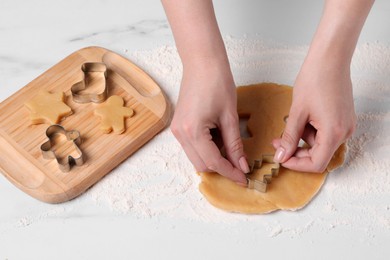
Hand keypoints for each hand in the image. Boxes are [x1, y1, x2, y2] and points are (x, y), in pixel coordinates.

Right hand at [170, 62, 248, 184]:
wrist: (201, 62)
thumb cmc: (217, 82)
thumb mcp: (229, 116)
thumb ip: (234, 144)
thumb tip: (241, 165)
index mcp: (192, 131)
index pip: (213, 162)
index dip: (230, 172)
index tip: (244, 178)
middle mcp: (180, 134)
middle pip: (202, 165)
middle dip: (222, 168)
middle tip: (240, 165)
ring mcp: (176, 130)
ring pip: (196, 157)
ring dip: (213, 159)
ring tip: (231, 151)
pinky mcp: (178, 125)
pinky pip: (192, 147)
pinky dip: (206, 149)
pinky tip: (219, 141)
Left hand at [272, 57, 355, 171]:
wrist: (329, 59)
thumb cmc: (315, 80)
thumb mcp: (297, 113)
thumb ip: (289, 138)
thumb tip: (281, 156)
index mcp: (334, 133)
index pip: (316, 164)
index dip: (296, 164)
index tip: (281, 157)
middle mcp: (344, 132)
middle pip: (319, 155)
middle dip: (296, 150)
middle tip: (278, 142)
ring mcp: (346, 126)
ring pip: (320, 144)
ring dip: (303, 138)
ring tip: (292, 120)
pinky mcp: (344, 119)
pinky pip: (326, 134)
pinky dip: (311, 131)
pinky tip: (303, 118)